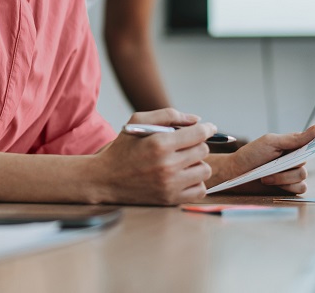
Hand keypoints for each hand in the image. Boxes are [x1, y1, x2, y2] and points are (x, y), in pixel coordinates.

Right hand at [90, 108, 214, 204]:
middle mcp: (167, 165)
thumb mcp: (138, 122)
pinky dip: (195, 182)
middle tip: (186, 145)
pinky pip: (200, 189)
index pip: (199, 134)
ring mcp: (170, 185)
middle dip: (197, 144)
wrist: (105, 179)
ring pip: (204, 170)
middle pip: (203, 150)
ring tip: (183, 161)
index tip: (209, 128)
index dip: (208, 128)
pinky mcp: (171, 199)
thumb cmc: (122, 148)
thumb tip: (196, 119)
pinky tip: (183, 176)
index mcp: (160, 143)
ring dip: (197, 163)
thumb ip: (167, 115)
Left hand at [207, 125, 314, 194]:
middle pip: (305, 163)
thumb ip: (295, 138)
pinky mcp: (289, 188)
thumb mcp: (271, 142)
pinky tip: (272, 184)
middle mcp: (294, 159)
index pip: (312, 144)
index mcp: (292, 146)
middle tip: (270, 165)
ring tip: (265, 175)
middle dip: (287, 166)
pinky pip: (300, 189)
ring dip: (283, 178)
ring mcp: (291, 174)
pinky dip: (286, 187)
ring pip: (302, 177)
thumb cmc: (250, 155)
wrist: (235, 174)